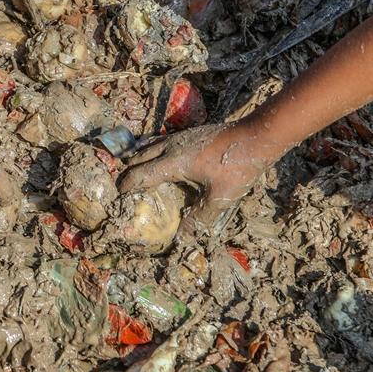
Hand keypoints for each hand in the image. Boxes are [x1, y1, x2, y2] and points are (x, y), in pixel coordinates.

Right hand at [119, 123, 281, 236]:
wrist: (255, 135)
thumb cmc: (238, 166)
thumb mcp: (221, 197)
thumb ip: (201, 218)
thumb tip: (184, 237)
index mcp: (174, 162)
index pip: (141, 174)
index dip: (126, 185)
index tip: (117, 195)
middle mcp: (171, 146)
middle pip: (138, 157)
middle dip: (127, 171)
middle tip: (121, 186)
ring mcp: (179, 137)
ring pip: (148, 146)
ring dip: (138, 159)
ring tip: (132, 172)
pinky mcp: (188, 134)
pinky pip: (160, 142)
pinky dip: (151, 152)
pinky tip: (158, 160)